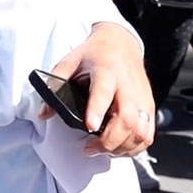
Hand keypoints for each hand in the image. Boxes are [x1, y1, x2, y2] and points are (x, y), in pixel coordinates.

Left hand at [43, 23, 154, 156]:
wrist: (120, 42)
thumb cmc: (94, 54)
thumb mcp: (70, 61)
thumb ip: (55, 84)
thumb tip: (43, 113)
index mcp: (106, 70)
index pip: (104, 91)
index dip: (97, 110)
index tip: (89, 126)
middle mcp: (127, 85)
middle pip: (126, 119)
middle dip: (110, 141)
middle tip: (91, 148)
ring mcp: (141, 97)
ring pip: (141, 131)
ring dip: (123, 147)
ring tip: (104, 150)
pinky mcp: (148, 106)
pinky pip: (148, 134)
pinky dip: (135, 147)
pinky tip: (119, 148)